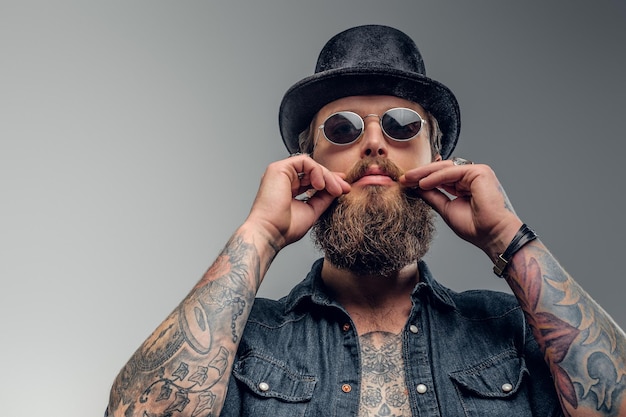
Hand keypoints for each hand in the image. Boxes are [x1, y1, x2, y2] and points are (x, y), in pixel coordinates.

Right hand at [245, 154, 350, 249]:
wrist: (271, 233)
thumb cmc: (285, 228)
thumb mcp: (312, 210)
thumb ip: (323, 198)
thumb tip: (336, 189)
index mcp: (288, 190)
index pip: (311, 180)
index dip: (329, 181)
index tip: (343, 188)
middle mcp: (283, 180)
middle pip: (313, 171)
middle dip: (332, 178)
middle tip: (344, 188)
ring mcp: (280, 173)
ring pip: (310, 165)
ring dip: (326, 176)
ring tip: (335, 190)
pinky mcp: (279, 168)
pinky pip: (304, 161)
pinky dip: (316, 171)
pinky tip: (320, 185)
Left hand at [400, 159, 521, 258]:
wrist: (492, 235)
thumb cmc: (475, 228)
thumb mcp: (446, 209)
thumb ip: (433, 196)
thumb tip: (416, 188)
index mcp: (466, 185)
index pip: (441, 177)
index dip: (423, 179)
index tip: (406, 183)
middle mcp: (472, 177)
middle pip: (442, 170)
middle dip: (421, 174)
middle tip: (403, 178)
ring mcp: (477, 172)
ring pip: (446, 169)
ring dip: (425, 173)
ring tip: (408, 179)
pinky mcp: (480, 172)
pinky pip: (452, 172)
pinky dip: (436, 177)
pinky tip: (423, 183)